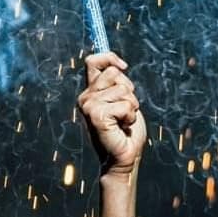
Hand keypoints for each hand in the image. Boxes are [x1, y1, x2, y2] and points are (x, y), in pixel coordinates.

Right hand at [77, 52, 145, 174]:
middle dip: (129, 91)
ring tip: (123, 121)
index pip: (93, 61)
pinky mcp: (96, 116)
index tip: (123, 66)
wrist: (123, 157)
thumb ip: (117, 84)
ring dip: (131, 107)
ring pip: (123, 90)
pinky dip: (130, 116)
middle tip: (124, 111)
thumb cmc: (125, 131)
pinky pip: (125, 105)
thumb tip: (118, 65)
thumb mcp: (122, 101)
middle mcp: (86, 97)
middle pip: (114, 74)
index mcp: (90, 91)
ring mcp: (89, 106)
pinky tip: (123, 127)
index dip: (110, 58)